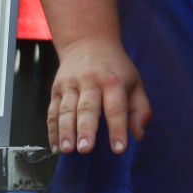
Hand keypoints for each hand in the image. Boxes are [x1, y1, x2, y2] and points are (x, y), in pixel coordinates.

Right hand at [47, 37, 150, 155]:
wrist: (88, 42)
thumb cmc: (115, 68)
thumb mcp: (135, 82)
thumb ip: (140, 109)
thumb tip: (138, 135)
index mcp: (114, 82)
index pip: (116, 108)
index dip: (118, 129)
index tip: (119, 149)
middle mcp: (91, 83)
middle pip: (87, 108)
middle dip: (86, 129)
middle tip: (85, 149)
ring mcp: (71, 85)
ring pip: (66, 110)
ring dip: (65, 131)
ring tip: (67, 149)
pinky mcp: (56, 89)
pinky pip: (52, 111)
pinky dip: (52, 130)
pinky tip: (55, 146)